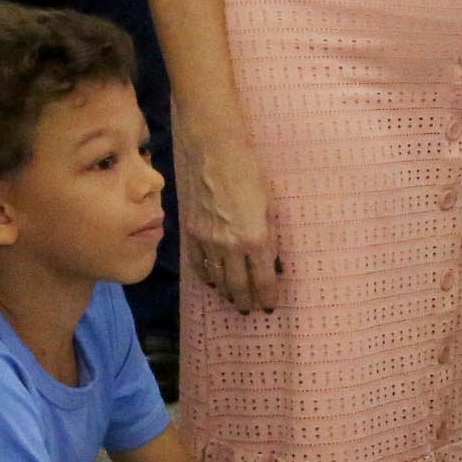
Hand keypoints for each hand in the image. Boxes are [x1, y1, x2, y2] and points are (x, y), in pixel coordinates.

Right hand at [186, 133, 285, 315]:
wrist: (215, 151)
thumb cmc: (250, 173)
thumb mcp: (271, 206)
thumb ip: (270, 237)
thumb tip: (271, 262)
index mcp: (256, 239)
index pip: (263, 281)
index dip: (267, 297)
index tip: (269, 307)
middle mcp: (230, 246)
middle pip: (238, 287)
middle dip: (245, 302)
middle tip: (249, 310)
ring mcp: (207, 241)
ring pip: (217, 279)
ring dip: (226, 293)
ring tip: (233, 299)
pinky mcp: (191, 233)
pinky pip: (198, 265)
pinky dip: (207, 277)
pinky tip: (213, 281)